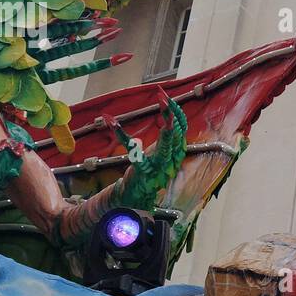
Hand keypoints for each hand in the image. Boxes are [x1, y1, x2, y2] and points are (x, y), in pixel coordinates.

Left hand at [119, 93, 186, 208]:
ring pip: (167, 144)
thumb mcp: (156, 155)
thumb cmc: (147, 174)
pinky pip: (135, 154)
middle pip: (177, 134)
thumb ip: (159, 141)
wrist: (137, 198)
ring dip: (166, 124)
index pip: (182, 129)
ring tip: (161, 107)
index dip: (176, 112)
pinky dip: (122, 137)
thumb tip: (148, 131)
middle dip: (171, 113)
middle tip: (163, 97)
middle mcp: (172, 160)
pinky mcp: (144, 172)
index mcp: (176, 153)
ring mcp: (160, 167)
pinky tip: (113, 124)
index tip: (166, 98)